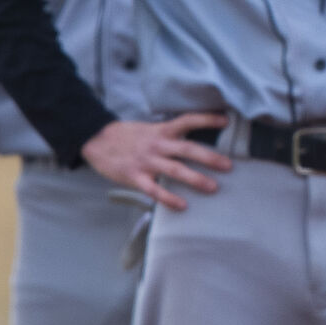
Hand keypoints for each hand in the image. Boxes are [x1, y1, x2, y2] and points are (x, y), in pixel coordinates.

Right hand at [80, 112, 232, 210]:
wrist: (97, 141)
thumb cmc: (129, 136)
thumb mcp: (152, 129)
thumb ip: (171, 135)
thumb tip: (196, 140)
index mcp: (163, 130)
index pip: (188, 120)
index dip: (207, 119)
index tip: (226, 120)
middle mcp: (158, 145)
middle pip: (187, 149)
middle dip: (209, 157)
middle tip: (228, 165)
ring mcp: (147, 162)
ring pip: (175, 170)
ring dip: (195, 179)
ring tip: (213, 187)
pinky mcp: (135, 177)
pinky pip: (154, 190)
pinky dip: (169, 198)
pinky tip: (182, 206)